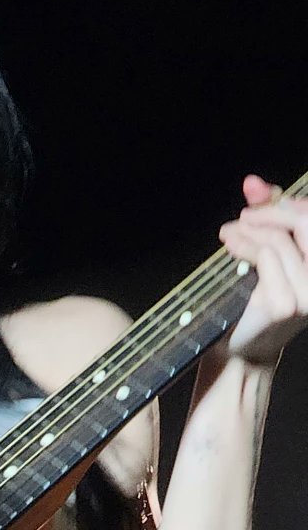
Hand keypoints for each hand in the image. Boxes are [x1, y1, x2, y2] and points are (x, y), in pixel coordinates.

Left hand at [217, 173, 307, 366]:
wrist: (241, 346)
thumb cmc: (254, 298)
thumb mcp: (267, 252)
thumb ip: (268, 217)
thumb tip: (253, 183)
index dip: (289, 201)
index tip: (259, 195)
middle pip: (305, 221)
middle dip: (271, 210)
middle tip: (244, 214)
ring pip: (279, 240)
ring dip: (250, 229)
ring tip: (229, 232)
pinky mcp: (286, 304)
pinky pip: (266, 257)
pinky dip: (244, 245)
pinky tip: (230, 245)